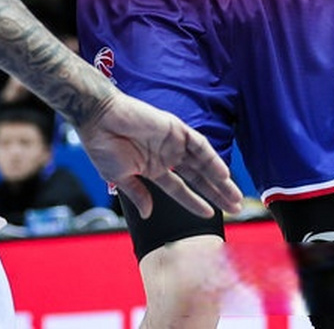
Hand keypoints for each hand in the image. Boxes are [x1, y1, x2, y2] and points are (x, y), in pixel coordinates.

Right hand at [73, 92, 240, 218]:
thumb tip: (147, 214)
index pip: (180, 189)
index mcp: (153, 168)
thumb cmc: (102, 145)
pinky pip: (199, 145)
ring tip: (234, 195)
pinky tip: (222, 173)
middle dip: (217, 193)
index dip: (195, 202)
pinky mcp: (175, 128)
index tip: (211, 215)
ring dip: (219, 179)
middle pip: (198, 177)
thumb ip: (137, 194)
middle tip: (236, 208)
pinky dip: (211, 158)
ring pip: (202, 163)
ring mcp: (172, 142)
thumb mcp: (120, 177)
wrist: (97, 118)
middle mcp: (166, 155)